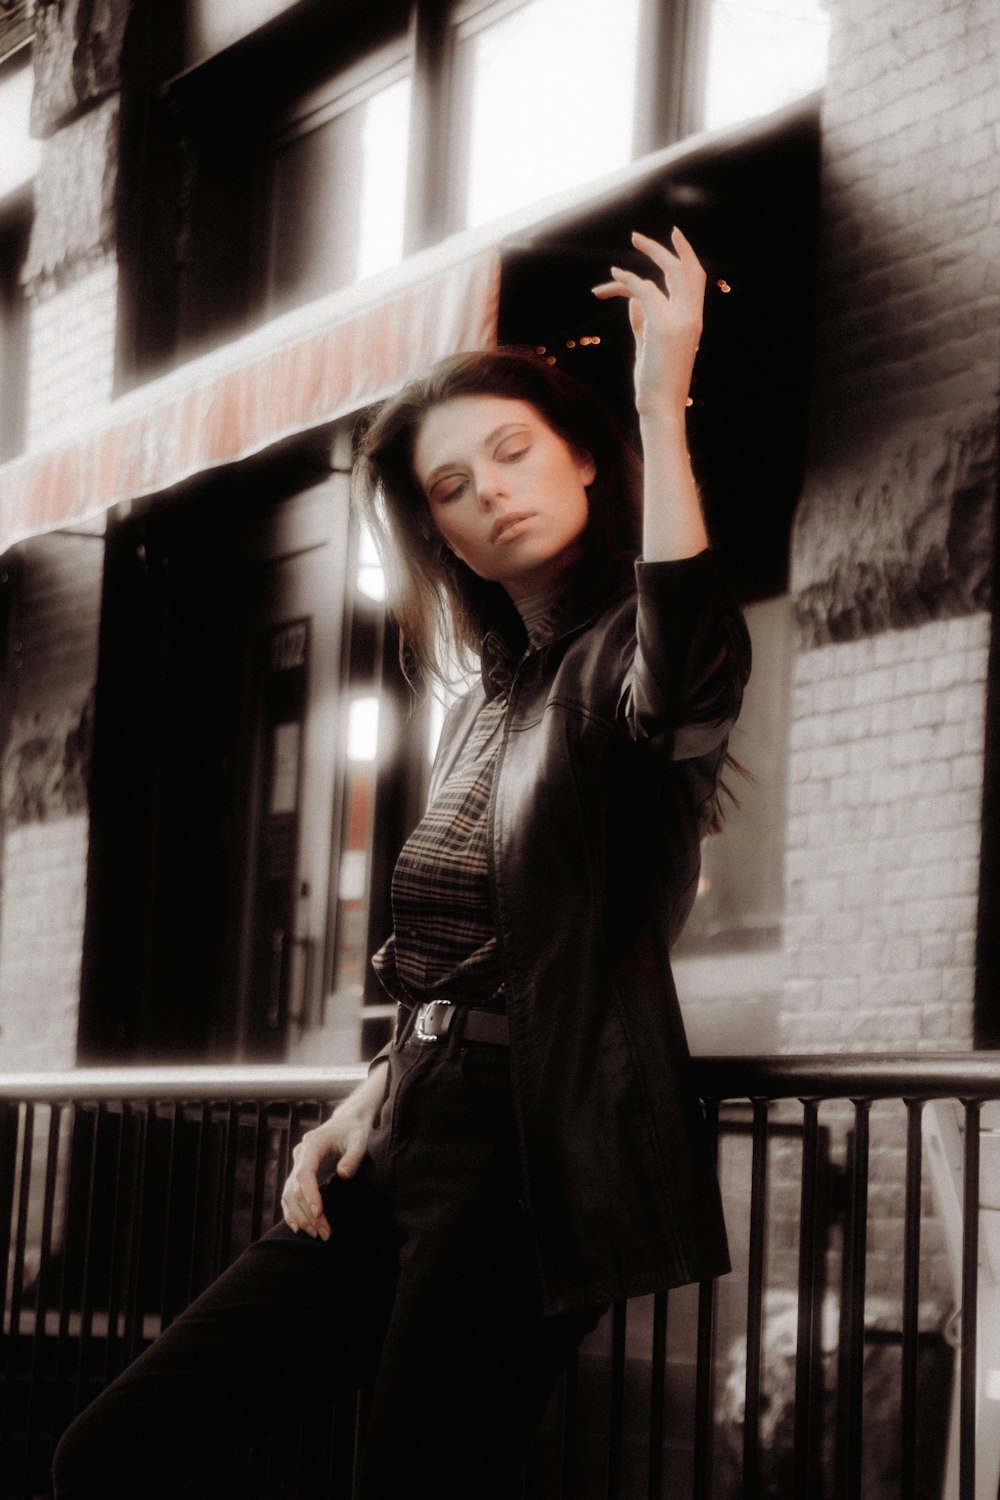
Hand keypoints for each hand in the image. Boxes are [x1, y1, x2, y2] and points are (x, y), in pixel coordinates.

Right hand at [280, 1063, 386, 1240]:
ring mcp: (297, 1164)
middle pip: (294, 1188)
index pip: (304, 1172)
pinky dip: (292, 1212)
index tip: (319, 1213)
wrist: (347, 1122)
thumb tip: (343, 1175)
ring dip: (300, 1216)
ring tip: (317, 1235)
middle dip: (307, 1213)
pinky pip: (289, 1195)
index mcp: (312, 1144)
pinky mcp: (299, 1174)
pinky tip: (301, 1228)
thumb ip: (353, 1156)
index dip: (309, 1194)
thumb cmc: (355, 1130)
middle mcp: (300, 1155)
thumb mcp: (360, 1139)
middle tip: (324, 1233)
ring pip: (289, 1195)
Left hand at [591, 228, 705, 421]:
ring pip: (663, 274)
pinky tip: (610, 281)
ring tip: (612, 268)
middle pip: (684, 268)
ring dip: (637, 264)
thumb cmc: (655, 383)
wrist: (660, 406)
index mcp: (693, 321)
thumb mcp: (649, 348)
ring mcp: (680, 319)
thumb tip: (634, 302)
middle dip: (661, 249)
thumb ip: (643, 323)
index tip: (674, 237)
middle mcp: (691, 316)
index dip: (686, 255)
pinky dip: (626, 281)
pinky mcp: (662, 324)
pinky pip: (643, 289)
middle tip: (636, 237)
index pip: (695, 279)